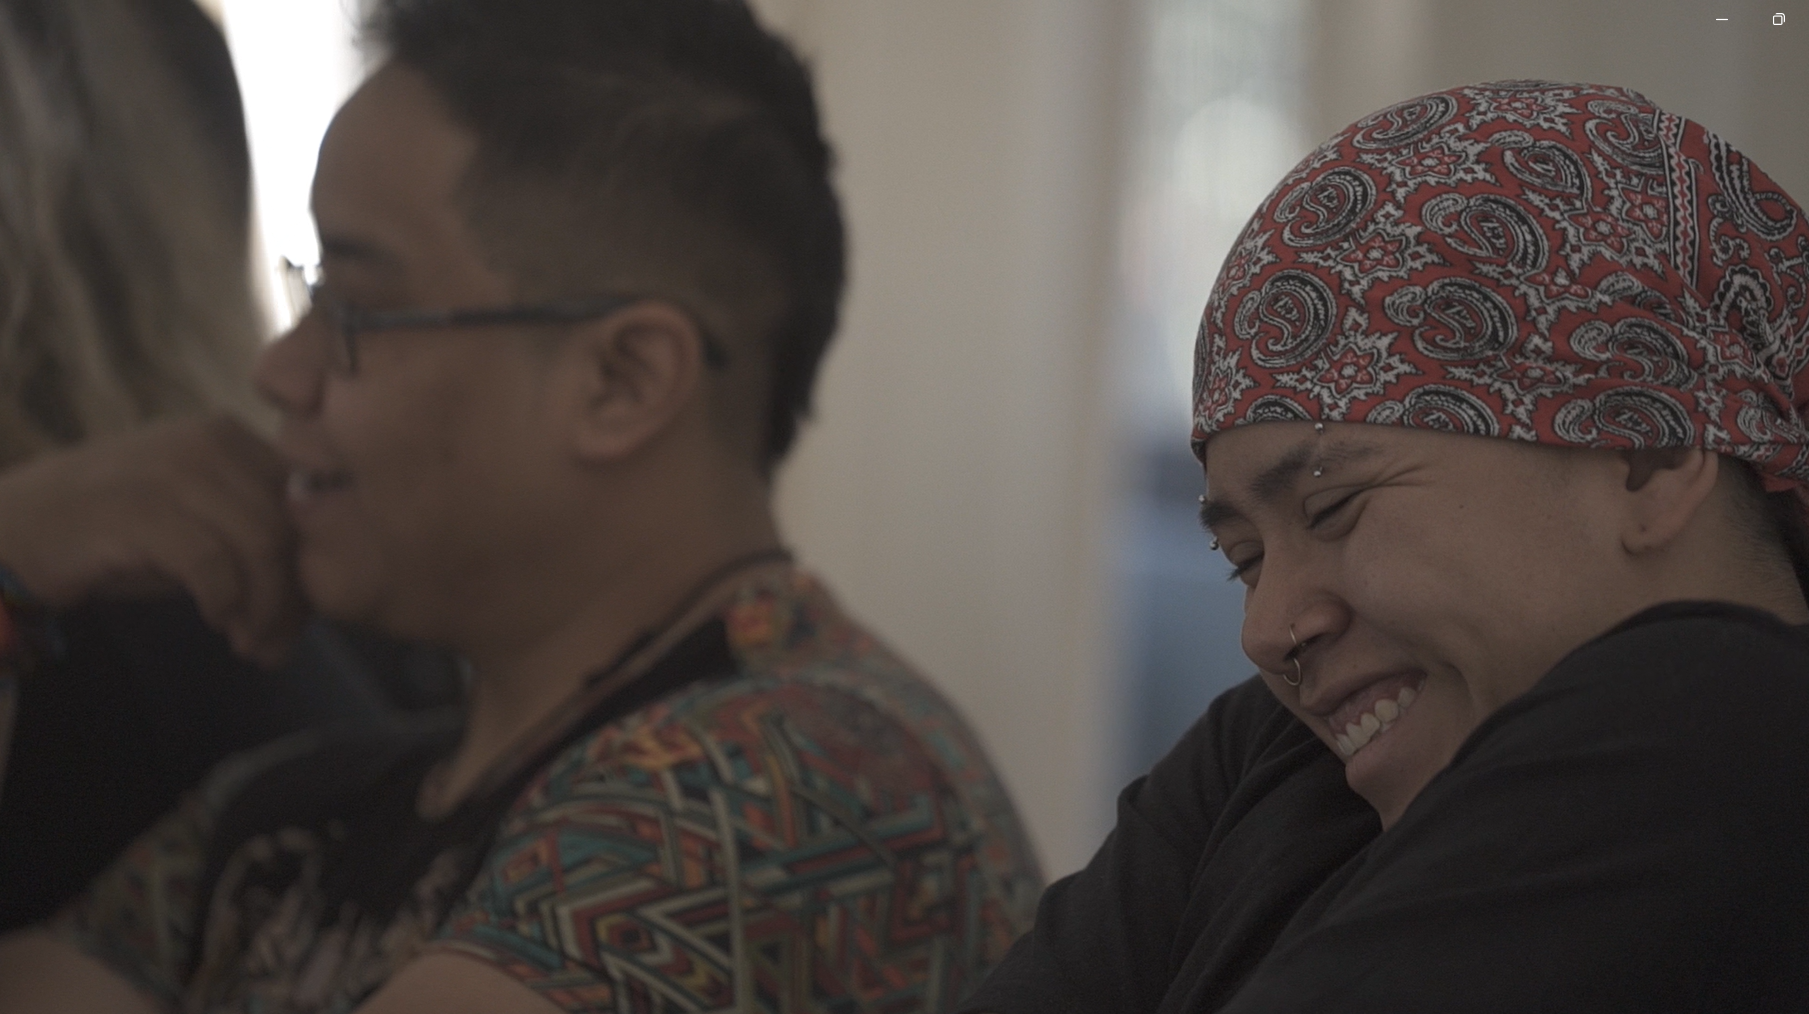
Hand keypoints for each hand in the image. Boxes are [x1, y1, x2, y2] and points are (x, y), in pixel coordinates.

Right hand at [0, 415, 304, 664]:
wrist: (10, 532)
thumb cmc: (110, 537)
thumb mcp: (196, 533)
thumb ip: (252, 550)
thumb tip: (308, 608)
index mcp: (230, 438)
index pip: (304, 501)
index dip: (310, 566)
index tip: (297, 620)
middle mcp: (208, 441)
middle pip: (289, 524)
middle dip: (291, 598)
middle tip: (274, 648)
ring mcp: (172, 469)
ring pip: (260, 543)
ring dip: (263, 608)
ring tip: (249, 645)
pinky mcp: (139, 507)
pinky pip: (212, 562)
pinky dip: (225, 600)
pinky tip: (216, 621)